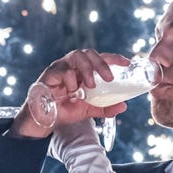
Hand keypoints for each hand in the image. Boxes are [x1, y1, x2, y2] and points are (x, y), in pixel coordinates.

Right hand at [11, 49, 128, 134]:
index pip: (100, 58)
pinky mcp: (50, 72)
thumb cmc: (64, 110)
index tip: (127, 63)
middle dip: (101, 63)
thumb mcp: (88, 110)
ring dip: (87, 69)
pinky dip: (71, 81)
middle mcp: (72, 65)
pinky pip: (63, 69)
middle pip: (89, 53)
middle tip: (109, 78)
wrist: (44, 119)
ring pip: (77, 56)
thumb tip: (123, 106)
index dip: (113, 58)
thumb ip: (105, 108)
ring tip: (90, 86)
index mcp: (83, 71)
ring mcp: (61, 66)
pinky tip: (70, 93)